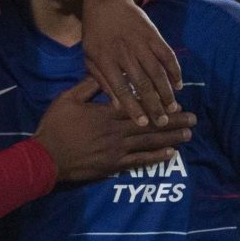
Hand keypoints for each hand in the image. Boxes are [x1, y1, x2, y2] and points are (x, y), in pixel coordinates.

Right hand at [34, 78, 195, 182]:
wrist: (46, 157)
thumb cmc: (56, 126)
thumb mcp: (68, 99)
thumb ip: (88, 86)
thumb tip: (107, 74)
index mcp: (107, 113)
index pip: (140, 107)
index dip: (160, 105)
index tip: (177, 103)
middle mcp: (117, 132)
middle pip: (150, 125)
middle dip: (173, 122)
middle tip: (193, 120)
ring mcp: (116, 150)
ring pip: (149, 143)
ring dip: (170, 139)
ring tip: (187, 135)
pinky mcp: (113, 166)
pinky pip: (139, 161)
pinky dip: (155, 157)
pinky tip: (170, 154)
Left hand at [81, 0, 183, 127]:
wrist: (107, 2)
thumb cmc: (95, 35)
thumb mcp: (89, 57)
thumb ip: (101, 81)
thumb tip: (116, 106)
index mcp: (105, 60)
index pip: (120, 89)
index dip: (132, 107)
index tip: (143, 123)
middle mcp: (124, 53)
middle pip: (142, 84)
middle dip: (154, 105)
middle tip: (162, 122)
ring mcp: (140, 43)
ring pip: (157, 72)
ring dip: (166, 92)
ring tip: (173, 108)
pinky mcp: (154, 35)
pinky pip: (167, 56)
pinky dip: (175, 71)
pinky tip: (178, 85)